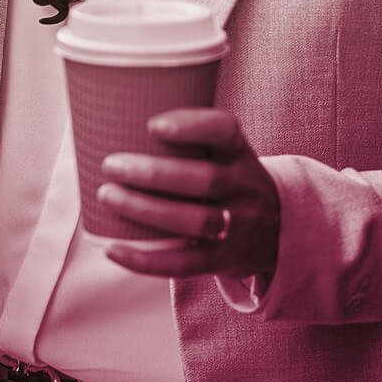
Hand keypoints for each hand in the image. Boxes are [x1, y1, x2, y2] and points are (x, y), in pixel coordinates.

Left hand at [96, 108, 281, 282]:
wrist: (274, 231)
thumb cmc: (227, 181)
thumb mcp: (224, 153)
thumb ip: (186, 138)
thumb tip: (110, 117)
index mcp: (240, 154)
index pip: (226, 131)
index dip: (192, 127)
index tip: (152, 125)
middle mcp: (245, 189)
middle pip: (205, 180)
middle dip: (153, 173)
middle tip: (110, 165)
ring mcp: (237, 227)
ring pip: (195, 220)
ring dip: (145, 210)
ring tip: (107, 195)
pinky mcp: (222, 260)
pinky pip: (185, 264)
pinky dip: (145, 261)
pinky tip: (112, 250)